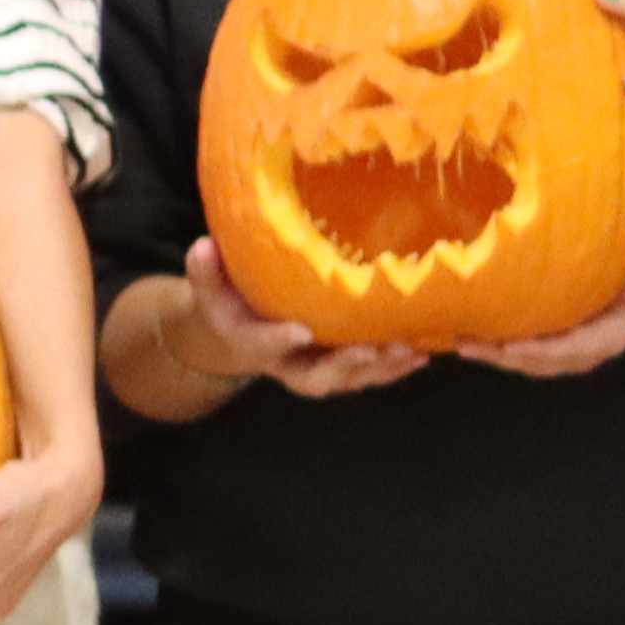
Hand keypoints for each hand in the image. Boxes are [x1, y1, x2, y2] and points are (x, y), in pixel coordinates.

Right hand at [169, 242, 432, 398]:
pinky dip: (395, 367)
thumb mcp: (209, 285)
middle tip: (368, 350)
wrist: (236, 333)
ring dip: (380, 369)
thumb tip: (203, 246)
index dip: (279, 341)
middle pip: (314, 377)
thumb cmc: (228, 301)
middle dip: (344, 366)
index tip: (301, 331)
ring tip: (407, 351)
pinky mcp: (340, 366)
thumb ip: (205, 270)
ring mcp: (316, 367)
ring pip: (348, 379)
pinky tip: (421, 353)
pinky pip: (368, 373)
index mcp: (250, 342)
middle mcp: (285, 364)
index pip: (261, 345)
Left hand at [455, 235, 624, 377]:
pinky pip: (519, 349)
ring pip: (524, 360)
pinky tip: (463, 334)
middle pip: (539, 362)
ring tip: (459, 341)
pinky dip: (493, 345)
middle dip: (503, 357)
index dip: (542, 351)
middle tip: (469, 344)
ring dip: (491, 354)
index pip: (573, 350)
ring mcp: (565, 350)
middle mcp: (584, 350)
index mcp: (609, 336)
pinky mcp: (548, 341)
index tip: (512, 348)